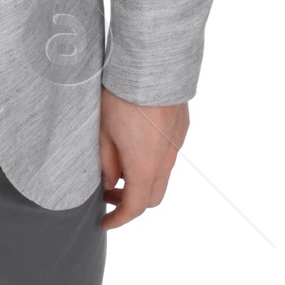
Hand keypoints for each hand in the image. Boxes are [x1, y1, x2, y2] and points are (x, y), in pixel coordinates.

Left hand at [98, 89, 188, 229]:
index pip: (135, 207)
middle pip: (152, 196)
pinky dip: (152, 161)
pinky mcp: (182, 127)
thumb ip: (105, 162)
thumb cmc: (121, 96)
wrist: (152, 62)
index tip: (104, 222)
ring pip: (163, 175)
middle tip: (108, 193)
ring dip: (142, 180)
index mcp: (145, 166)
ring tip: (118, 166)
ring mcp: (177, 143)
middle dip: (130, 202)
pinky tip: (135, 145)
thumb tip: (108, 182)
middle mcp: (166, 159)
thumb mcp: (102, 132)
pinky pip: (169, 155)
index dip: (118, 219)